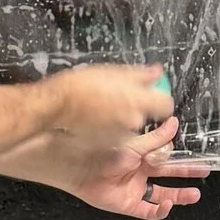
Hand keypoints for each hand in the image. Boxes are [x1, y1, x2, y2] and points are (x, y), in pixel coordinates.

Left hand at [13, 115, 209, 219]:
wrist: (76, 162)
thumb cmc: (100, 147)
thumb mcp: (134, 142)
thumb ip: (156, 137)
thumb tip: (174, 123)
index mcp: (139, 154)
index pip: (165, 156)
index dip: (179, 156)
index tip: (194, 152)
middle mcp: (137, 171)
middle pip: (167, 175)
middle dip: (186, 174)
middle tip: (204, 172)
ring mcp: (133, 188)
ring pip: (161, 195)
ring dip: (179, 196)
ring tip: (195, 194)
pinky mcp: (126, 204)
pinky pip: (147, 210)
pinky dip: (159, 210)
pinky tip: (167, 204)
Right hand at [34, 62, 178, 162]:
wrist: (53, 109)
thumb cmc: (79, 88)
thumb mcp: (111, 73)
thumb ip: (139, 75)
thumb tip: (156, 72)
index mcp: (137, 101)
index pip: (166, 106)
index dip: (158, 100)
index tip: (151, 96)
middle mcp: (133, 122)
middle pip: (146, 117)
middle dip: (137, 109)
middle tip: (121, 99)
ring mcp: (121, 137)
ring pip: (131, 128)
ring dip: (123, 120)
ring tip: (104, 110)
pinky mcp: (107, 146)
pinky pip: (116, 137)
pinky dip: (111, 131)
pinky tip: (97, 121)